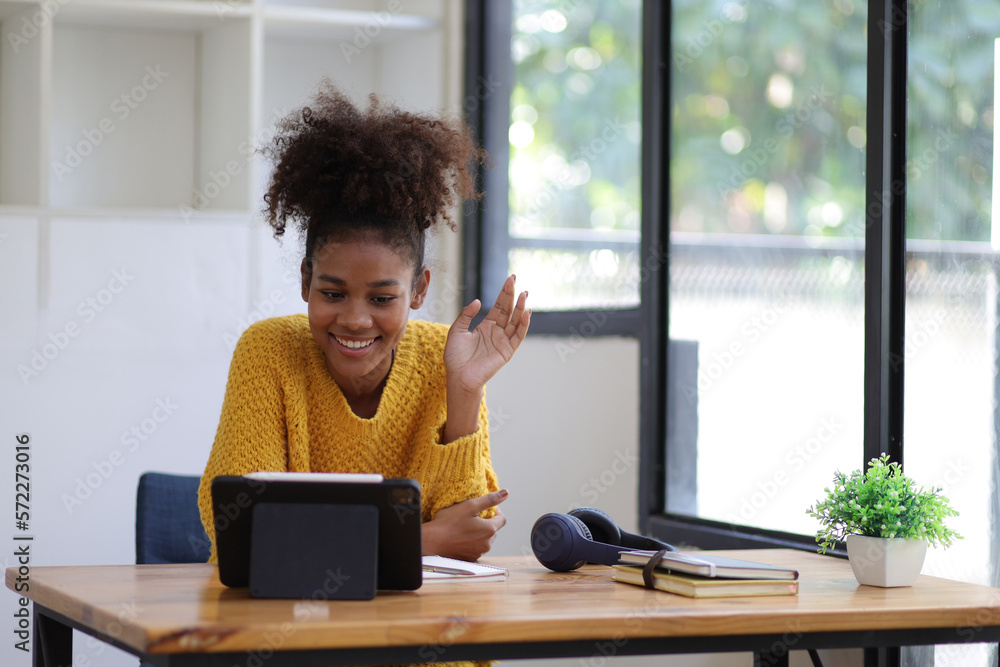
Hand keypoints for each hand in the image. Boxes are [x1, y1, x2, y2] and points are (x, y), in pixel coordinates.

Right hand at [422, 489, 508, 560]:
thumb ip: (489, 499)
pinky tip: (460, 536)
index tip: (484, 508)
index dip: (495, 511)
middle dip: (486, 522)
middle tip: (471, 516)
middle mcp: (487, 544)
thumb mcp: (470, 506)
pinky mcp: (470, 558)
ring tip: (464, 526)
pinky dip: (472, 541)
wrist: (432, 541)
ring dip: (479, 532)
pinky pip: (476, 547)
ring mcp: (478, 552)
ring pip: (484, 539)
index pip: (502, 519)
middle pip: (493, 529)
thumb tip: (506, 493)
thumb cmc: (449, 523)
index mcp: (489, 530)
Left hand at [445, 275, 529, 395]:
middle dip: (512, 295)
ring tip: (524, 294)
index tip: (510, 279)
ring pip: (515, 321)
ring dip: (521, 308)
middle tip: (515, 280)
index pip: (499, 306)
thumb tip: (478, 301)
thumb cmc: (455, 357)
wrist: (458, 377)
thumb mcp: (456, 330)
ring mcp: (503, 341)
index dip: (504, 293)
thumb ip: (466, 315)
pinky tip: (526, 313)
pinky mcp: (507, 351)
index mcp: (486, 326)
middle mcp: (497, 332)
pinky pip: (518, 336)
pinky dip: (523, 325)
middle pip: (508, 310)